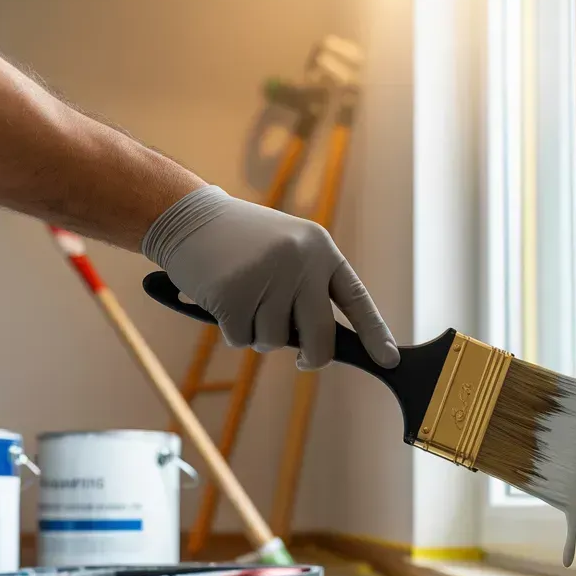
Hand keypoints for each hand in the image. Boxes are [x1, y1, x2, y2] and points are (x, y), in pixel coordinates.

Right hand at [142, 187, 398, 369]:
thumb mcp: (286, 250)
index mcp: (319, 249)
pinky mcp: (234, 294)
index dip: (375, 332)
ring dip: (257, 333)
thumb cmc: (239, 241)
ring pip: (274, 342)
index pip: (355, 298)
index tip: (389, 359)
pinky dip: (230, 329)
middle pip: (320, 337)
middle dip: (312, 357)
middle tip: (303, 361)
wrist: (187, 215)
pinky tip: (221, 299)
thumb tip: (320, 347)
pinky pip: (241, 339)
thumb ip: (307, 289)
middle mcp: (300, 261)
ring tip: (242, 297)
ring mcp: (267, 277)